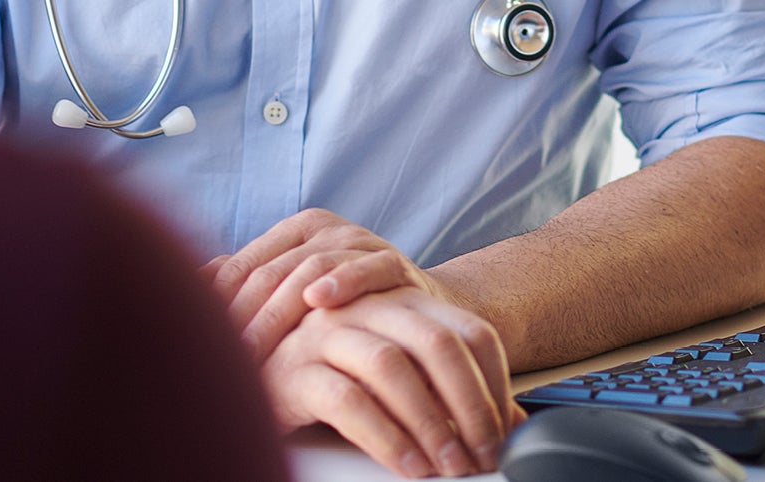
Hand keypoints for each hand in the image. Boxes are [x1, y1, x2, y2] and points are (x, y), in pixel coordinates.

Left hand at [204, 207, 442, 361]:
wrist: (421, 312)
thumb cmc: (349, 310)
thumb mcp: (298, 298)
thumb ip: (253, 289)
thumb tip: (188, 288)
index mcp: (293, 232)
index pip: (242, 266)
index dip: (217, 306)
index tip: (199, 347)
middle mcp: (323, 229)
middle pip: (270, 272)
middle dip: (242, 318)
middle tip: (223, 359)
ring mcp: (359, 241)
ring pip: (309, 270)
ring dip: (279, 313)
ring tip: (255, 347)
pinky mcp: (394, 261)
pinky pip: (366, 269)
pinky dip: (343, 283)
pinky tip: (319, 301)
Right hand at [259, 287, 522, 476]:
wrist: (246, 366)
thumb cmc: (332, 370)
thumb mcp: (398, 369)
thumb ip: (449, 387)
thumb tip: (518, 427)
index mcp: (398, 299)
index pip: (469, 330)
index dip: (496, 382)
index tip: (504, 432)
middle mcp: (365, 306)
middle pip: (437, 342)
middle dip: (471, 404)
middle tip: (483, 455)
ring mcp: (325, 332)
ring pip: (392, 366)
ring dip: (431, 424)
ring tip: (448, 468)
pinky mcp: (292, 369)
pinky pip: (347, 399)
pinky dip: (386, 437)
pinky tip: (407, 466)